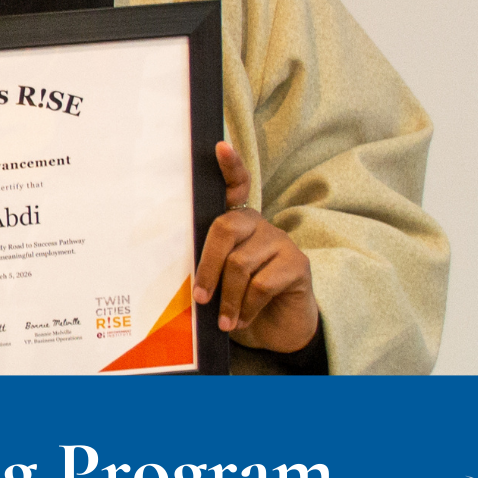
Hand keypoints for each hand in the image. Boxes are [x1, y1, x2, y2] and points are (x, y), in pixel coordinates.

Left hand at [192, 142, 318, 353]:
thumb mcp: (220, 281)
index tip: (220, 147)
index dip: (230, 167)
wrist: (280, 330)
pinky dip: (247, 308)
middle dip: (208, 266)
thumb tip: (179, 271)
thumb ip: (209, 265)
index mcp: (238, 223)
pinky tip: (243, 320)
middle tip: (201, 298)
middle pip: (225, 229)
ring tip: (224, 321)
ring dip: (228, 299)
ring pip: (241, 264)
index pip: (235, 187)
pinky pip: (262, 285)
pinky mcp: (299, 264)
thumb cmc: (240, 301)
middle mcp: (261, 225)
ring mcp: (282, 242)